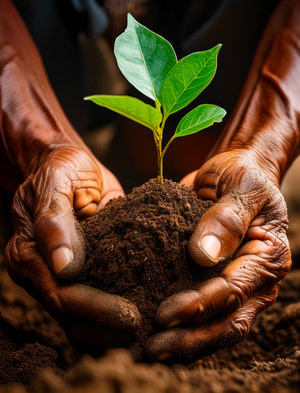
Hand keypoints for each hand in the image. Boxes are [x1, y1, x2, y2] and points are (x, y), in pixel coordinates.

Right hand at [5, 145, 140, 348]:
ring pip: (82, 320)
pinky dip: (116, 314)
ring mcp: (62, 276)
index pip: (59, 295)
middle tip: (146, 327)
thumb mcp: (55, 183)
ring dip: (112, 331)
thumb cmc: (60, 170)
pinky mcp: (84, 271)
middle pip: (71, 316)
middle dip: (107, 328)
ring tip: (149, 330)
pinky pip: (96, 301)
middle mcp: (43, 272)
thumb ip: (54, 221)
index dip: (94, 309)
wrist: (69, 165)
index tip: (129, 315)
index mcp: (28, 255)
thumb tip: (63, 266)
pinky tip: (145, 314)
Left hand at [147, 149, 290, 359]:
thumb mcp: (242, 186)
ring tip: (149, 350)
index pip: (234, 292)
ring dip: (184, 341)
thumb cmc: (243, 174)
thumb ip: (228, 218)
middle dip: (192, 339)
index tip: (166, 313)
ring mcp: (234, 284)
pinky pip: (200, 310)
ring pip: (214, 325)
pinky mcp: (212, 280)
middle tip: (154, 348)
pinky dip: (180, 324)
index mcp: (267, 258)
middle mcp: (254, 280)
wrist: (235, 169)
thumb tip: (203, 255)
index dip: (201, 306)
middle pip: (227, 322)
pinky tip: (149, 327)